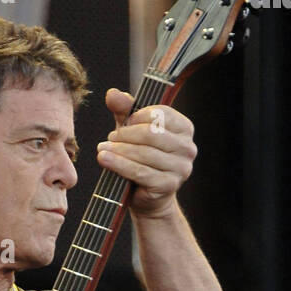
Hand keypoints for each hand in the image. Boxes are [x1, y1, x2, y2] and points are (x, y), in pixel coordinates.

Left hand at [97, 89, 196, 217]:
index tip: (123, 123)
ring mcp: (181, 168)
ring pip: (145, 153)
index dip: (137, 116)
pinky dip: (120, 165)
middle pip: (152, 133)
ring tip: (103, 150)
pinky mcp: (168, 185)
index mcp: (184, 128)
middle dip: (126, 134)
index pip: (161, 113)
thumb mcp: (132, 130)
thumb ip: (124, 110)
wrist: (144, 196)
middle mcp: (188, 148)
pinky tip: (105, 160)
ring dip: (119, 150)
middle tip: (110, 139)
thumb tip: (112, 93)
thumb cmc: (140, 158)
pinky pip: (140, 172)